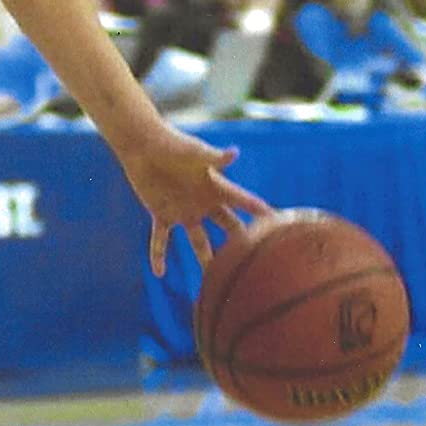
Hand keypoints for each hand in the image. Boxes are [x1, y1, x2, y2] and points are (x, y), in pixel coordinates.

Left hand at [118, 124, 273, 277]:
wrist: (145, 145)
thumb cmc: (173, 144)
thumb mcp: (196, 152)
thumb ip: (215, 157)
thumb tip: (234, 153)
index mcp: (215, 186)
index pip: (243, 202)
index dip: (261, 212)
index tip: (281, 225)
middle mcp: (203, 201)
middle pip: (227, 226)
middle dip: (240, 242)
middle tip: (256, 263)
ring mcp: (183, 210)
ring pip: (198, 241)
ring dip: (205, 259)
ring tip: (213, 281)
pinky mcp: (162, 213)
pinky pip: (161, 239)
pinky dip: (158, 255)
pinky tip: (158, 273)